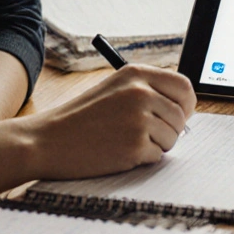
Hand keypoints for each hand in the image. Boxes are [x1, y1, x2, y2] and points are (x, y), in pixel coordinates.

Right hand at [16, 64, 196, 179]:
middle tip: (146, 135)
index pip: (183, 86)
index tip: (178, 115)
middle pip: (181, 116)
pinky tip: (118, 151)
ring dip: (155, 145)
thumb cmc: (80, 118)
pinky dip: (142, 159)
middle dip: (170, 130)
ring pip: (172, 138)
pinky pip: (157, 156)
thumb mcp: (113, 90)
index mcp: (136, 74)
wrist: (47, 140)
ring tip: (125, 141)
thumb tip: (182, 107)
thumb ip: (146, 91)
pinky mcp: (135, 146)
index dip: (185, 104)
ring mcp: (139, 119)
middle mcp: (141, 92)